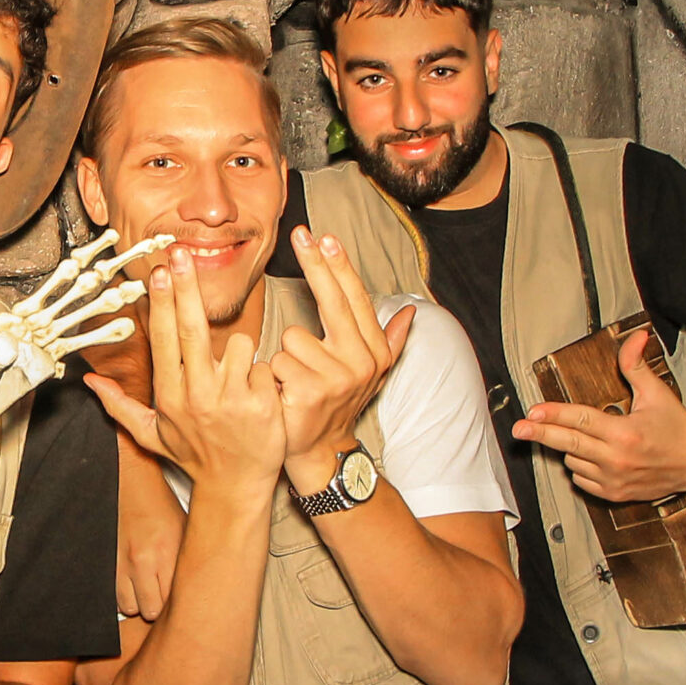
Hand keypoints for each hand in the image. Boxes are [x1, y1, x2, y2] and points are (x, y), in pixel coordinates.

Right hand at [82, 247, 285, 504]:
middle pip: (192, 329)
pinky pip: (264, 366)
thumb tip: (89, 381)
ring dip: (239, 354)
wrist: (236, 488)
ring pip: (238, 344)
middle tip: (182, 254)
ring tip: (237, 380)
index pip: (164, 339)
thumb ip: (119, 406)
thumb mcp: (152, 435)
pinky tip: (259, 397)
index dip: (162, 303)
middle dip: (186, 288)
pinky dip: (264, 376)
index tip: (159, 272)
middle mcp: (196, 395)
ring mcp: (230, 399)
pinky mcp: (261, 404)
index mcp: (169, 396)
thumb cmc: (196, 457)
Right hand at [113, 432, 183, 620]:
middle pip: (152, 610)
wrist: (133, 485)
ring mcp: (122, 563)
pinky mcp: (108, 563)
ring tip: (147, 589)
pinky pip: (115, 596)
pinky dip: (124, 594)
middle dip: (158, 607)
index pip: (176, 601)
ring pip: (130, 607)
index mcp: (169, 553)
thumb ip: (190, 564)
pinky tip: (133, 583)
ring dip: (139, 602)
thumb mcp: (188, 533)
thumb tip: (201, 590)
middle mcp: (145, 560)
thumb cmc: (162, 508)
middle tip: (164, 595)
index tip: (183, 603)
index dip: (180, 606)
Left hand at [274, 227, 413, 483]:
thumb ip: (390, 342)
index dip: (340, 266)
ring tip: (294, 379)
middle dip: (316, 264)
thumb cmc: (336, 405)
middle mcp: (361, 361)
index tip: (325, 236)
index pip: (355, 298)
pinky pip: (278, 361)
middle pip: (333, 301)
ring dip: (285, 356)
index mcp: (373, 351)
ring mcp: (337, 377)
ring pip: (293, 336)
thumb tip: (410, 311)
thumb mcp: (371, 375)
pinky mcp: (310, 391)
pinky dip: (274, 375)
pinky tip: (285, 392)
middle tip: (300, 233)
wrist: (320, 451)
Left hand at [515, 328, 685, 501]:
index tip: (532, 412)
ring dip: (570, 448)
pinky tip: (594, 456)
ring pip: (572, 461)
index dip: (553, 414)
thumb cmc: (678, 427)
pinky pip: (581, 480)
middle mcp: (617, 459)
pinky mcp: (614, 494)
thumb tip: (635, 336)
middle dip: (539, 434)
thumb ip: (636, 365)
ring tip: (588, 438)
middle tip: (518, 430)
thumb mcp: (656, 393)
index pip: (580, 421)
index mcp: (625, 433)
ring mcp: (614, 479)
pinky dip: (580, 467)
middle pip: (567, 444)